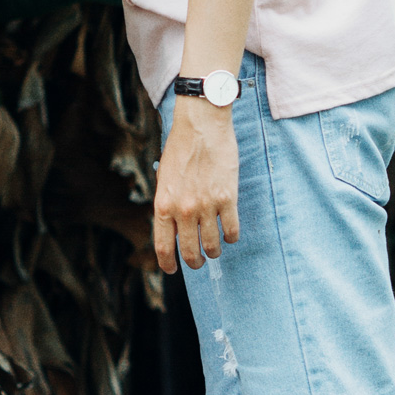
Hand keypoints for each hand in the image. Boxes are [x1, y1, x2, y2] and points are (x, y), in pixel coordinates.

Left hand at [153, 99, 239, 276]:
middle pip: (189, 251)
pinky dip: (231, 237)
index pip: (163, 247)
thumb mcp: (164, 179)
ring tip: (215, 249)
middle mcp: (183, 210)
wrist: (201, 124)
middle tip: (198, 262)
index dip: (168, 264)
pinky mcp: (227, 198)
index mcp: (164, 205)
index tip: (173, 269)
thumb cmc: (181, 148)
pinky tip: (230, 235)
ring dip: (214, 251)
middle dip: (194, 262)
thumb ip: (168, 204)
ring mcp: (206, 205)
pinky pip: (231, 230)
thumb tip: (174, 228)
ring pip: (212, 244)